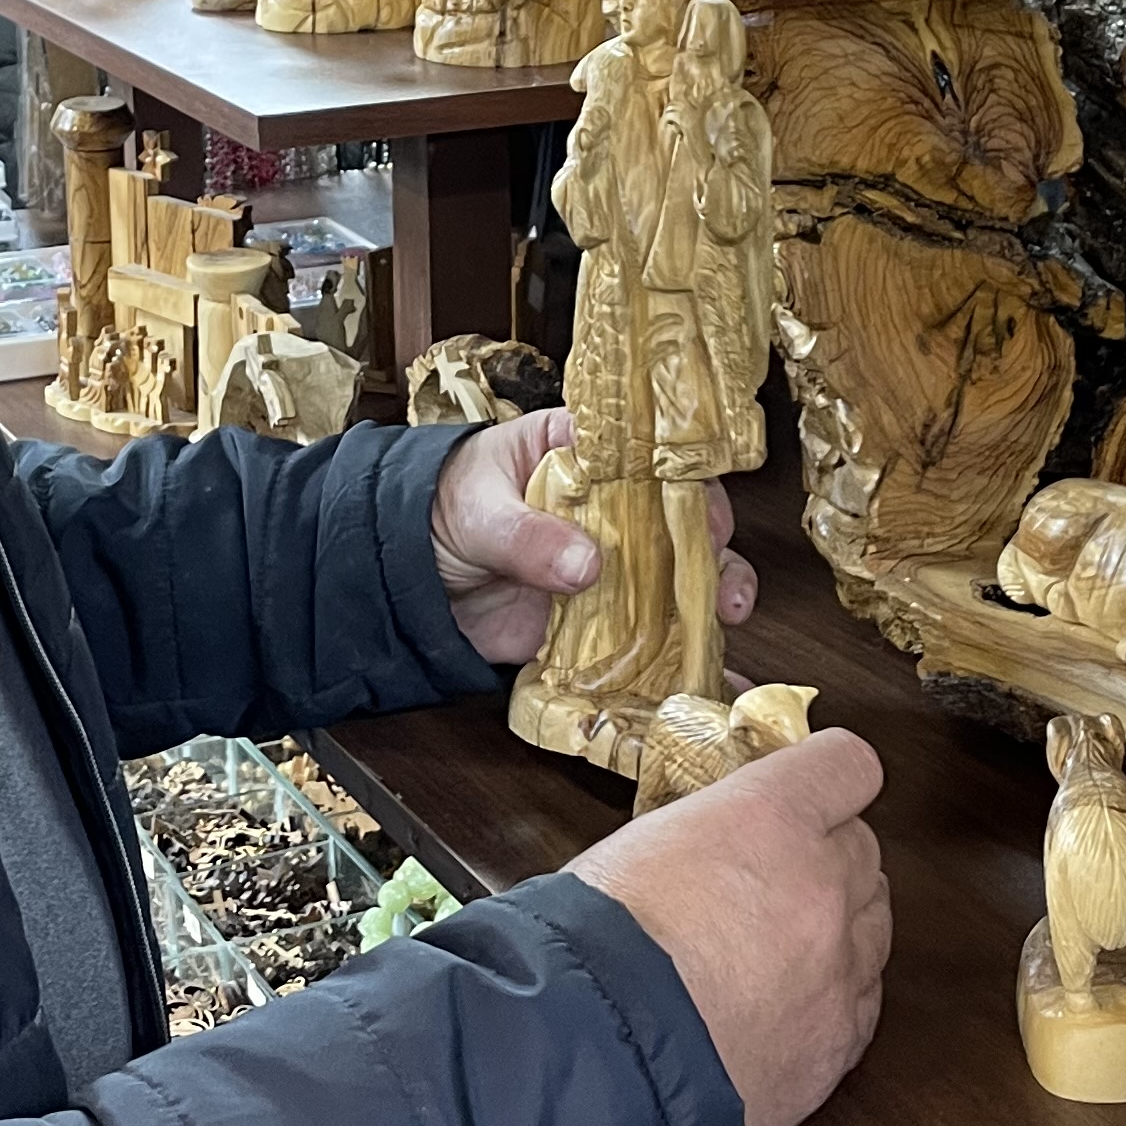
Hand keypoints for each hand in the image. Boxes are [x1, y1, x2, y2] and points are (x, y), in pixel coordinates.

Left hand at [433, 408, 754, 669]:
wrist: (401, 575)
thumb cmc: (439, 509)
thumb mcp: (478, 511)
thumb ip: (527, 536)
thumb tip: (586, 566)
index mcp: (581, 455)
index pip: (648, 459)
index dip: (685, 482)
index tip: (703, 513)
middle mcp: (610, 510)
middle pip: (678, 523)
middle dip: (711, 550)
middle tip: (722, 579)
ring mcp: (607, 568)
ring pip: (673, 581)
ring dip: (705, 601)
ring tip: (724, 620)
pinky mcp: (594, 620)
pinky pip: (641, 636)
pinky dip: (673, 655)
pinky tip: (704, 671)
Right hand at [569, 729, 888, 1125]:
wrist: (598, 1059)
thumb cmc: (593, 947)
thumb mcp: (639, 846)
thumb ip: (707, 834)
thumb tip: (721, 844)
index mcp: (770, 817)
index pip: (847, 766)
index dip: (827, 781)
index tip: (811, 795)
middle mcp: (823, 884)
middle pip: (862, 849)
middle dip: (823, 859)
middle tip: (770, 885)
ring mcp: (840, 967)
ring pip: (874, 926)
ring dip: (836, 929)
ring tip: (770, 955)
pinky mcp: (839, 1042)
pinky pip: (863, 1002)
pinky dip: (831, 1000)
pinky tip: (780, 1011)